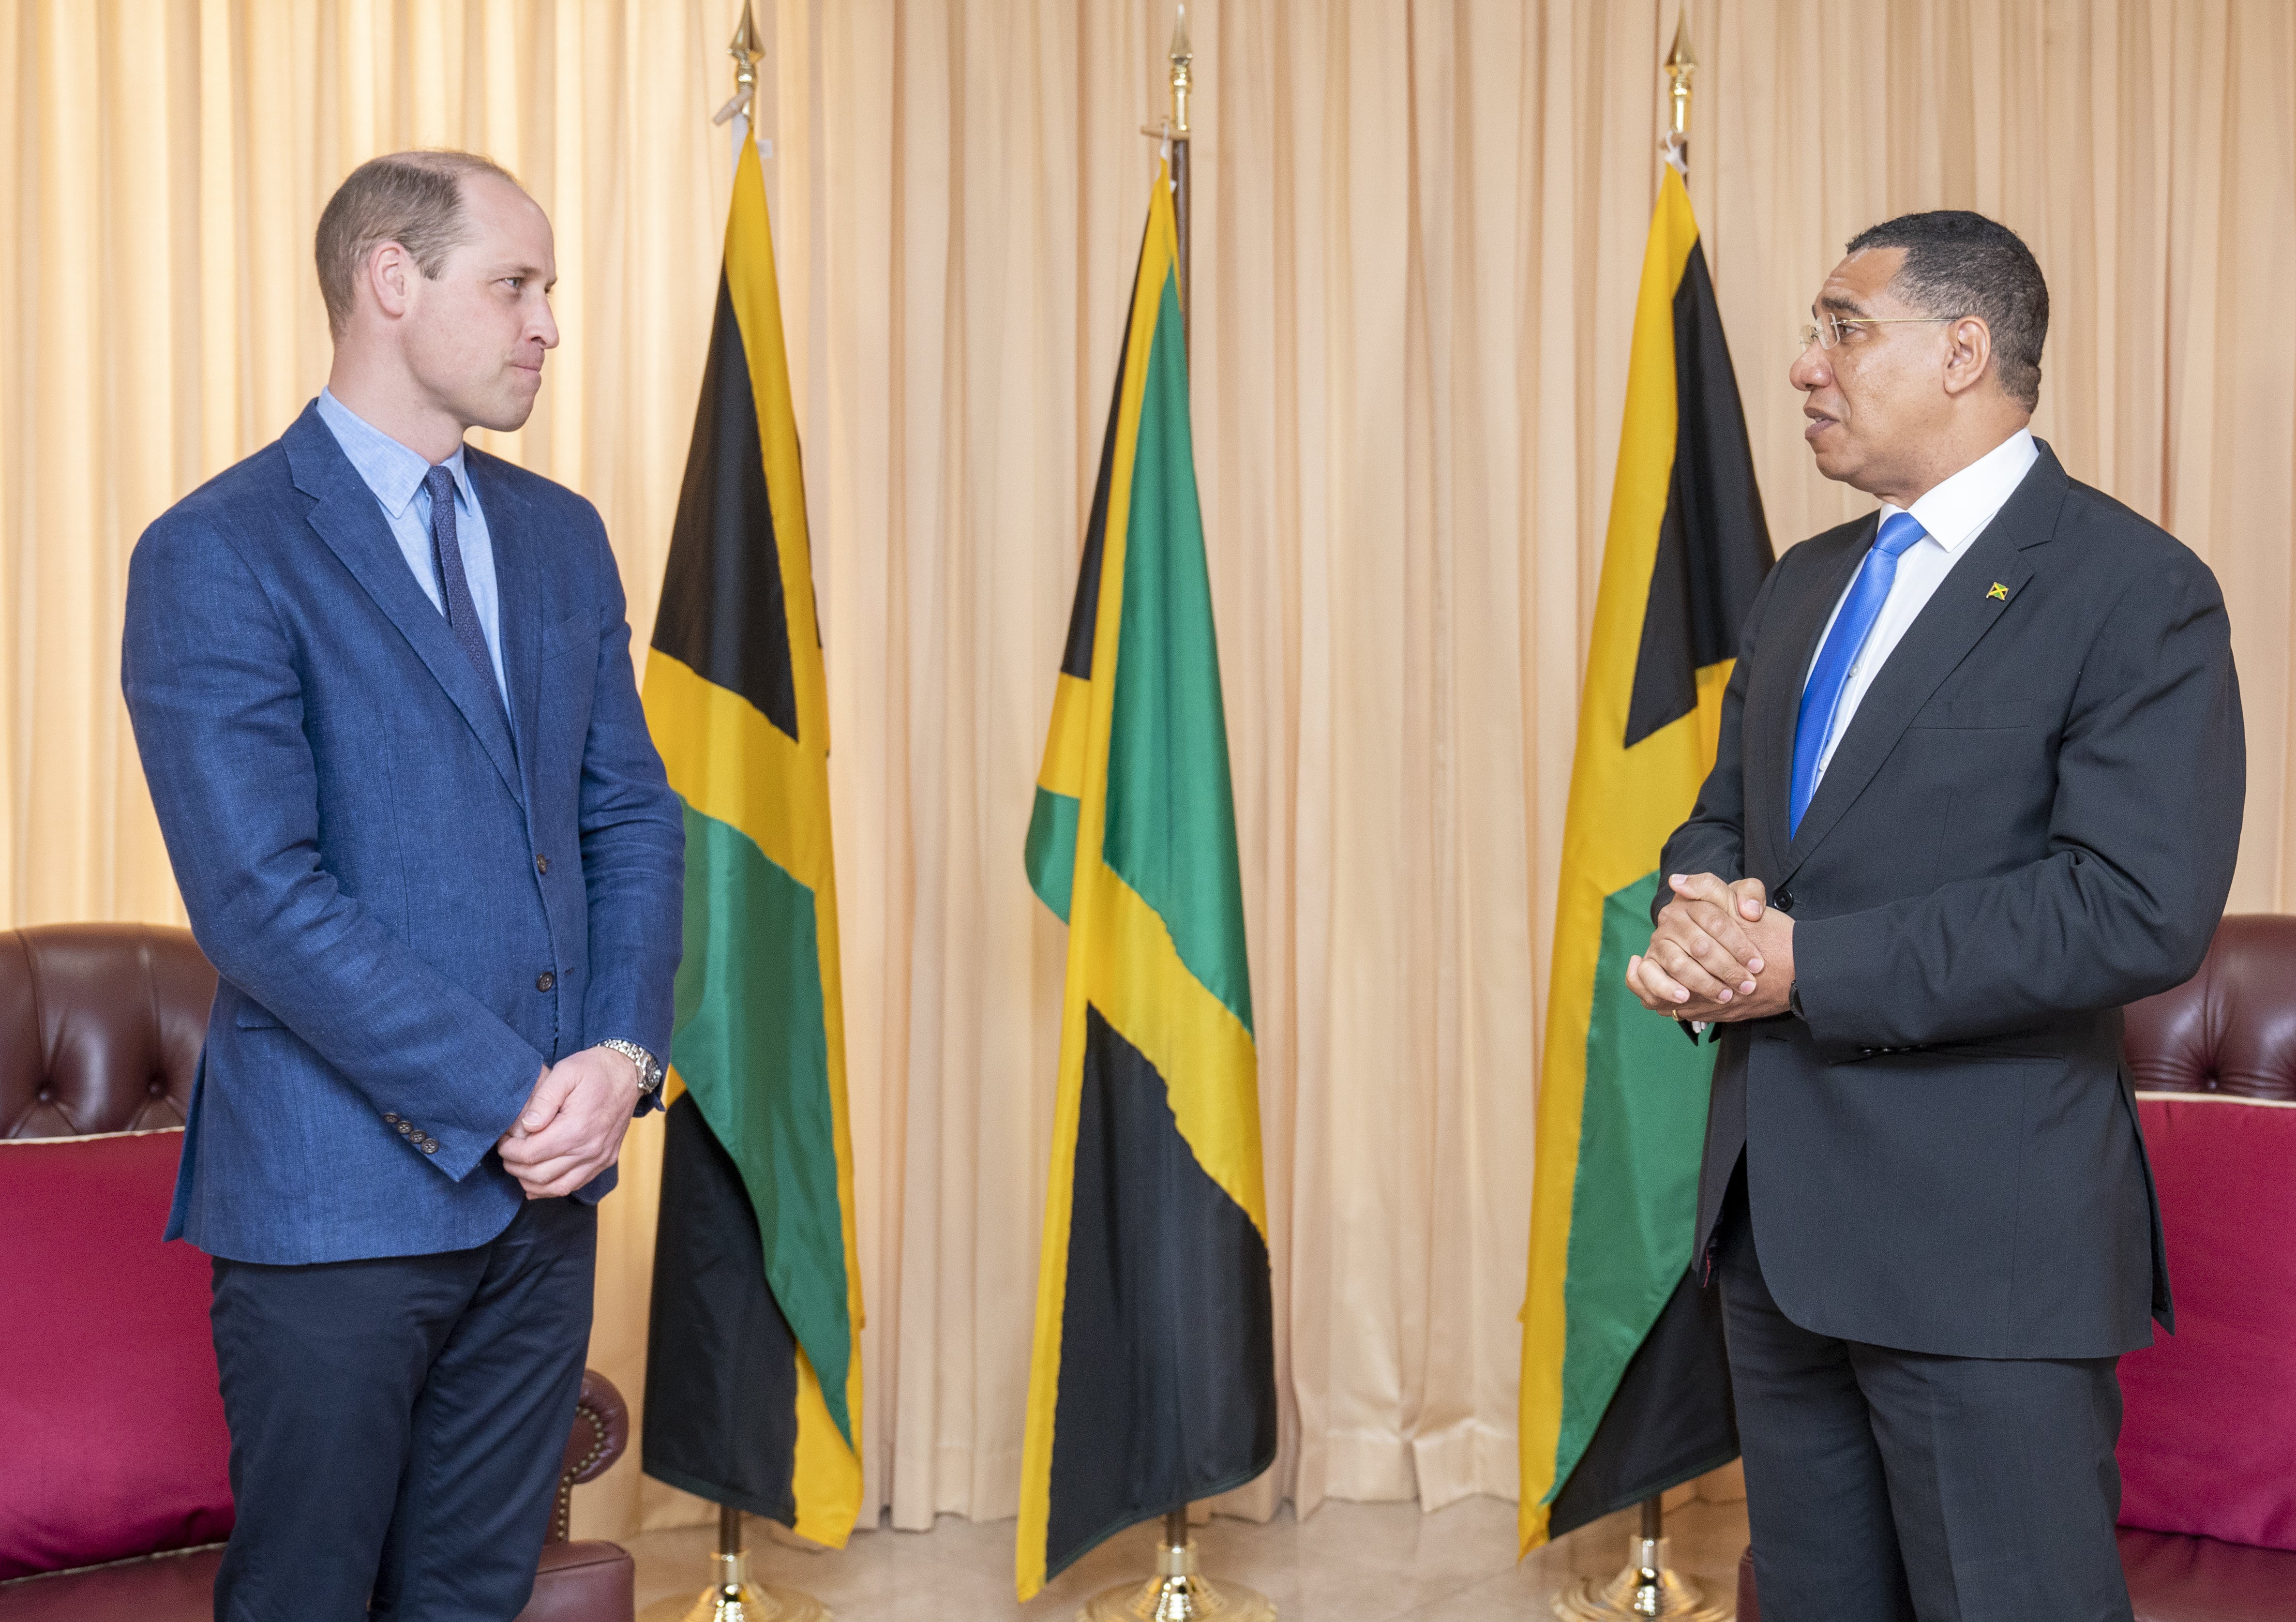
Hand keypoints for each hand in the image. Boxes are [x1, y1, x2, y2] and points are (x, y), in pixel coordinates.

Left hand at [497, 1046, 642, 1198]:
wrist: (628, 1072)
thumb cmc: (594, 1070)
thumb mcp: (565, 1072)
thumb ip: (543, 1099)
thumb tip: (526, 1126)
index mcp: (576, 1128)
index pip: (531, 1154)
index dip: (509, 1151)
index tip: (502, 1141)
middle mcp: (589, 1149)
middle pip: (540, 1175)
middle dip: (515, 1167)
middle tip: (505, 1154)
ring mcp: (600, 1158)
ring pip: (557, 1187)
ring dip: (531, 1183)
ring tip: (518, 1168)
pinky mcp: (605, 1160)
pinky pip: (575, 1185)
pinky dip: (553, 1188)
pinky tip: (539, 1182)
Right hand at [1627, 873, 1776, 1019]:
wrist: (1703, 937)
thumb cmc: (1725, 921)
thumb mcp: (1739, 899)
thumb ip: (1750, 892)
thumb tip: (1749, 911)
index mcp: (1690, 901)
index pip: (1716, 922)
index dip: (1739, 945)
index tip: (1757, 964)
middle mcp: (1669, 919)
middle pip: (1700, 947)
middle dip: (1727, 969)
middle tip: (1747, 985)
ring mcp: (1657, 942)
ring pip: (1679, 965)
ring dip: (1704, 983)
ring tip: (1725, 995)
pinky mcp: (1648, 963)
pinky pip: (1646, 977)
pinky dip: (1663, 988)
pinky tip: (1684, 997)